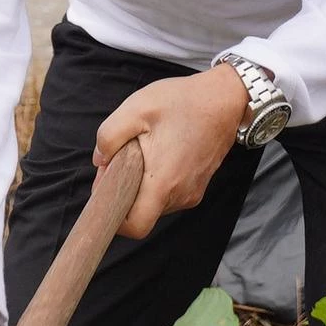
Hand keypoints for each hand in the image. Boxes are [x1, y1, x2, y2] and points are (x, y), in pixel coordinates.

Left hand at [97, 69, 248, 235]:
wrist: (225, 99)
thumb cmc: (182, 102)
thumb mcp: (135, 109)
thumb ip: (108, 137)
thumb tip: (100, 161)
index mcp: (162, 182)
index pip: (135, 227)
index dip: (115, 217)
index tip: (108, 192)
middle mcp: (180, 194)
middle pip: (143, 213)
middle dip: (126, 193)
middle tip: (122, 161)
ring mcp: (192, 192)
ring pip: (155, 204)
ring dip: (142, 186)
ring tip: (144, 153)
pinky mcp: (198, 186)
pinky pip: (169, 194)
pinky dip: (157, 181)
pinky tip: (159, 154)